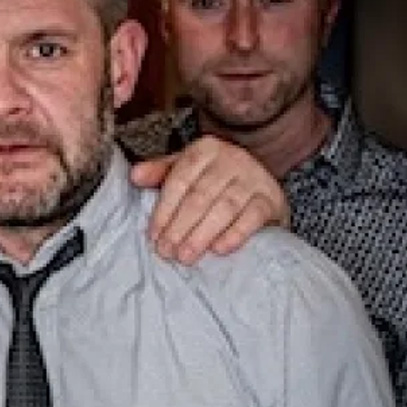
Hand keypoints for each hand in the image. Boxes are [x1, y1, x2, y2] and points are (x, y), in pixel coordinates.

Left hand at [130, 135, 288, 264]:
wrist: (261, 186)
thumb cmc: (214, 181)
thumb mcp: (185, 171)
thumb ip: (160, 173)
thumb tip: (135, 176)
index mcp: (205, 150)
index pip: (179, 180)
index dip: (164, 210)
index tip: (154, 236)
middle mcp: (231, 159)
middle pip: (200, 196)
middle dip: (180, 226)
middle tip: (168, 251)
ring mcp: (254, 178)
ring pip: (225, 207)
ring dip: (202, 234)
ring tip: (187, 256)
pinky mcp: (271, 199)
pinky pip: (253, 216)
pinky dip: (235, 234)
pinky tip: (219, 250)